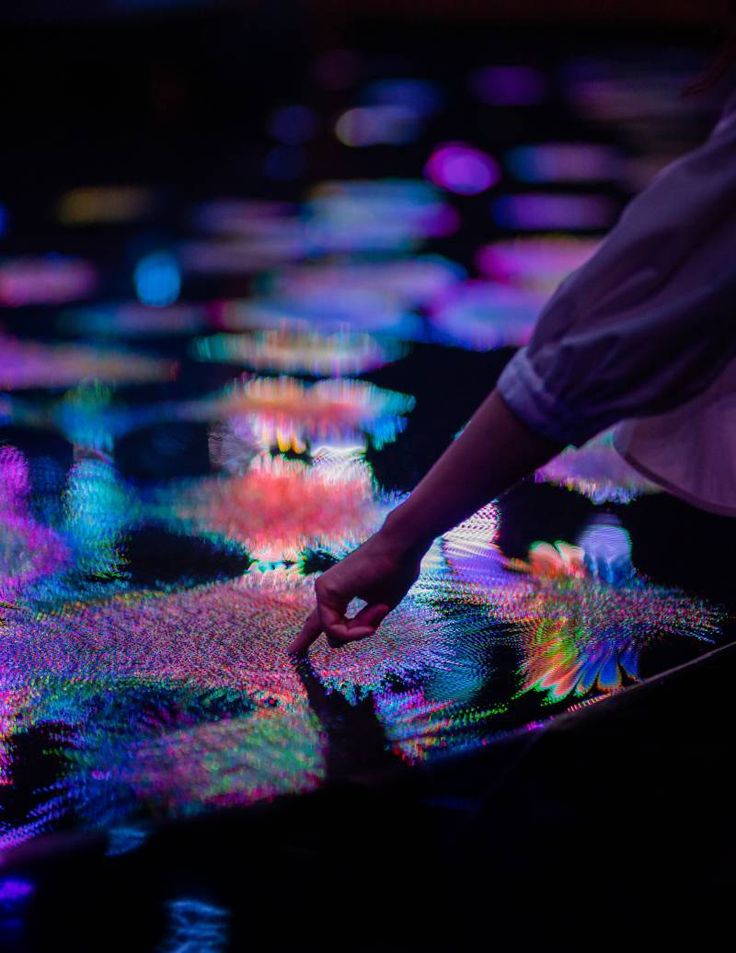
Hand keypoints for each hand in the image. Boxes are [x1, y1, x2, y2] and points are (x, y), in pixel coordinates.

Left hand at [288, 525, 426, 654]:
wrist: (400, 549)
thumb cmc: (396, 574)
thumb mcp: (378, 609)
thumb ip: (359, 625)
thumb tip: (336, 642)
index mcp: (342, 592)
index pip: (323, 617)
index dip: (310, 632)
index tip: (296, 648)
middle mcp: (329, 590)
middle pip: (316, 624)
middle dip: (304, 640)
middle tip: (291, 653)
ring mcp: (324, 589)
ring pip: (334, 632)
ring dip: (360, 631)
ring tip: (379, 610)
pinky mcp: (324, 590)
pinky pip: (333, 628)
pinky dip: (352, 632)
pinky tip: (368, 626)